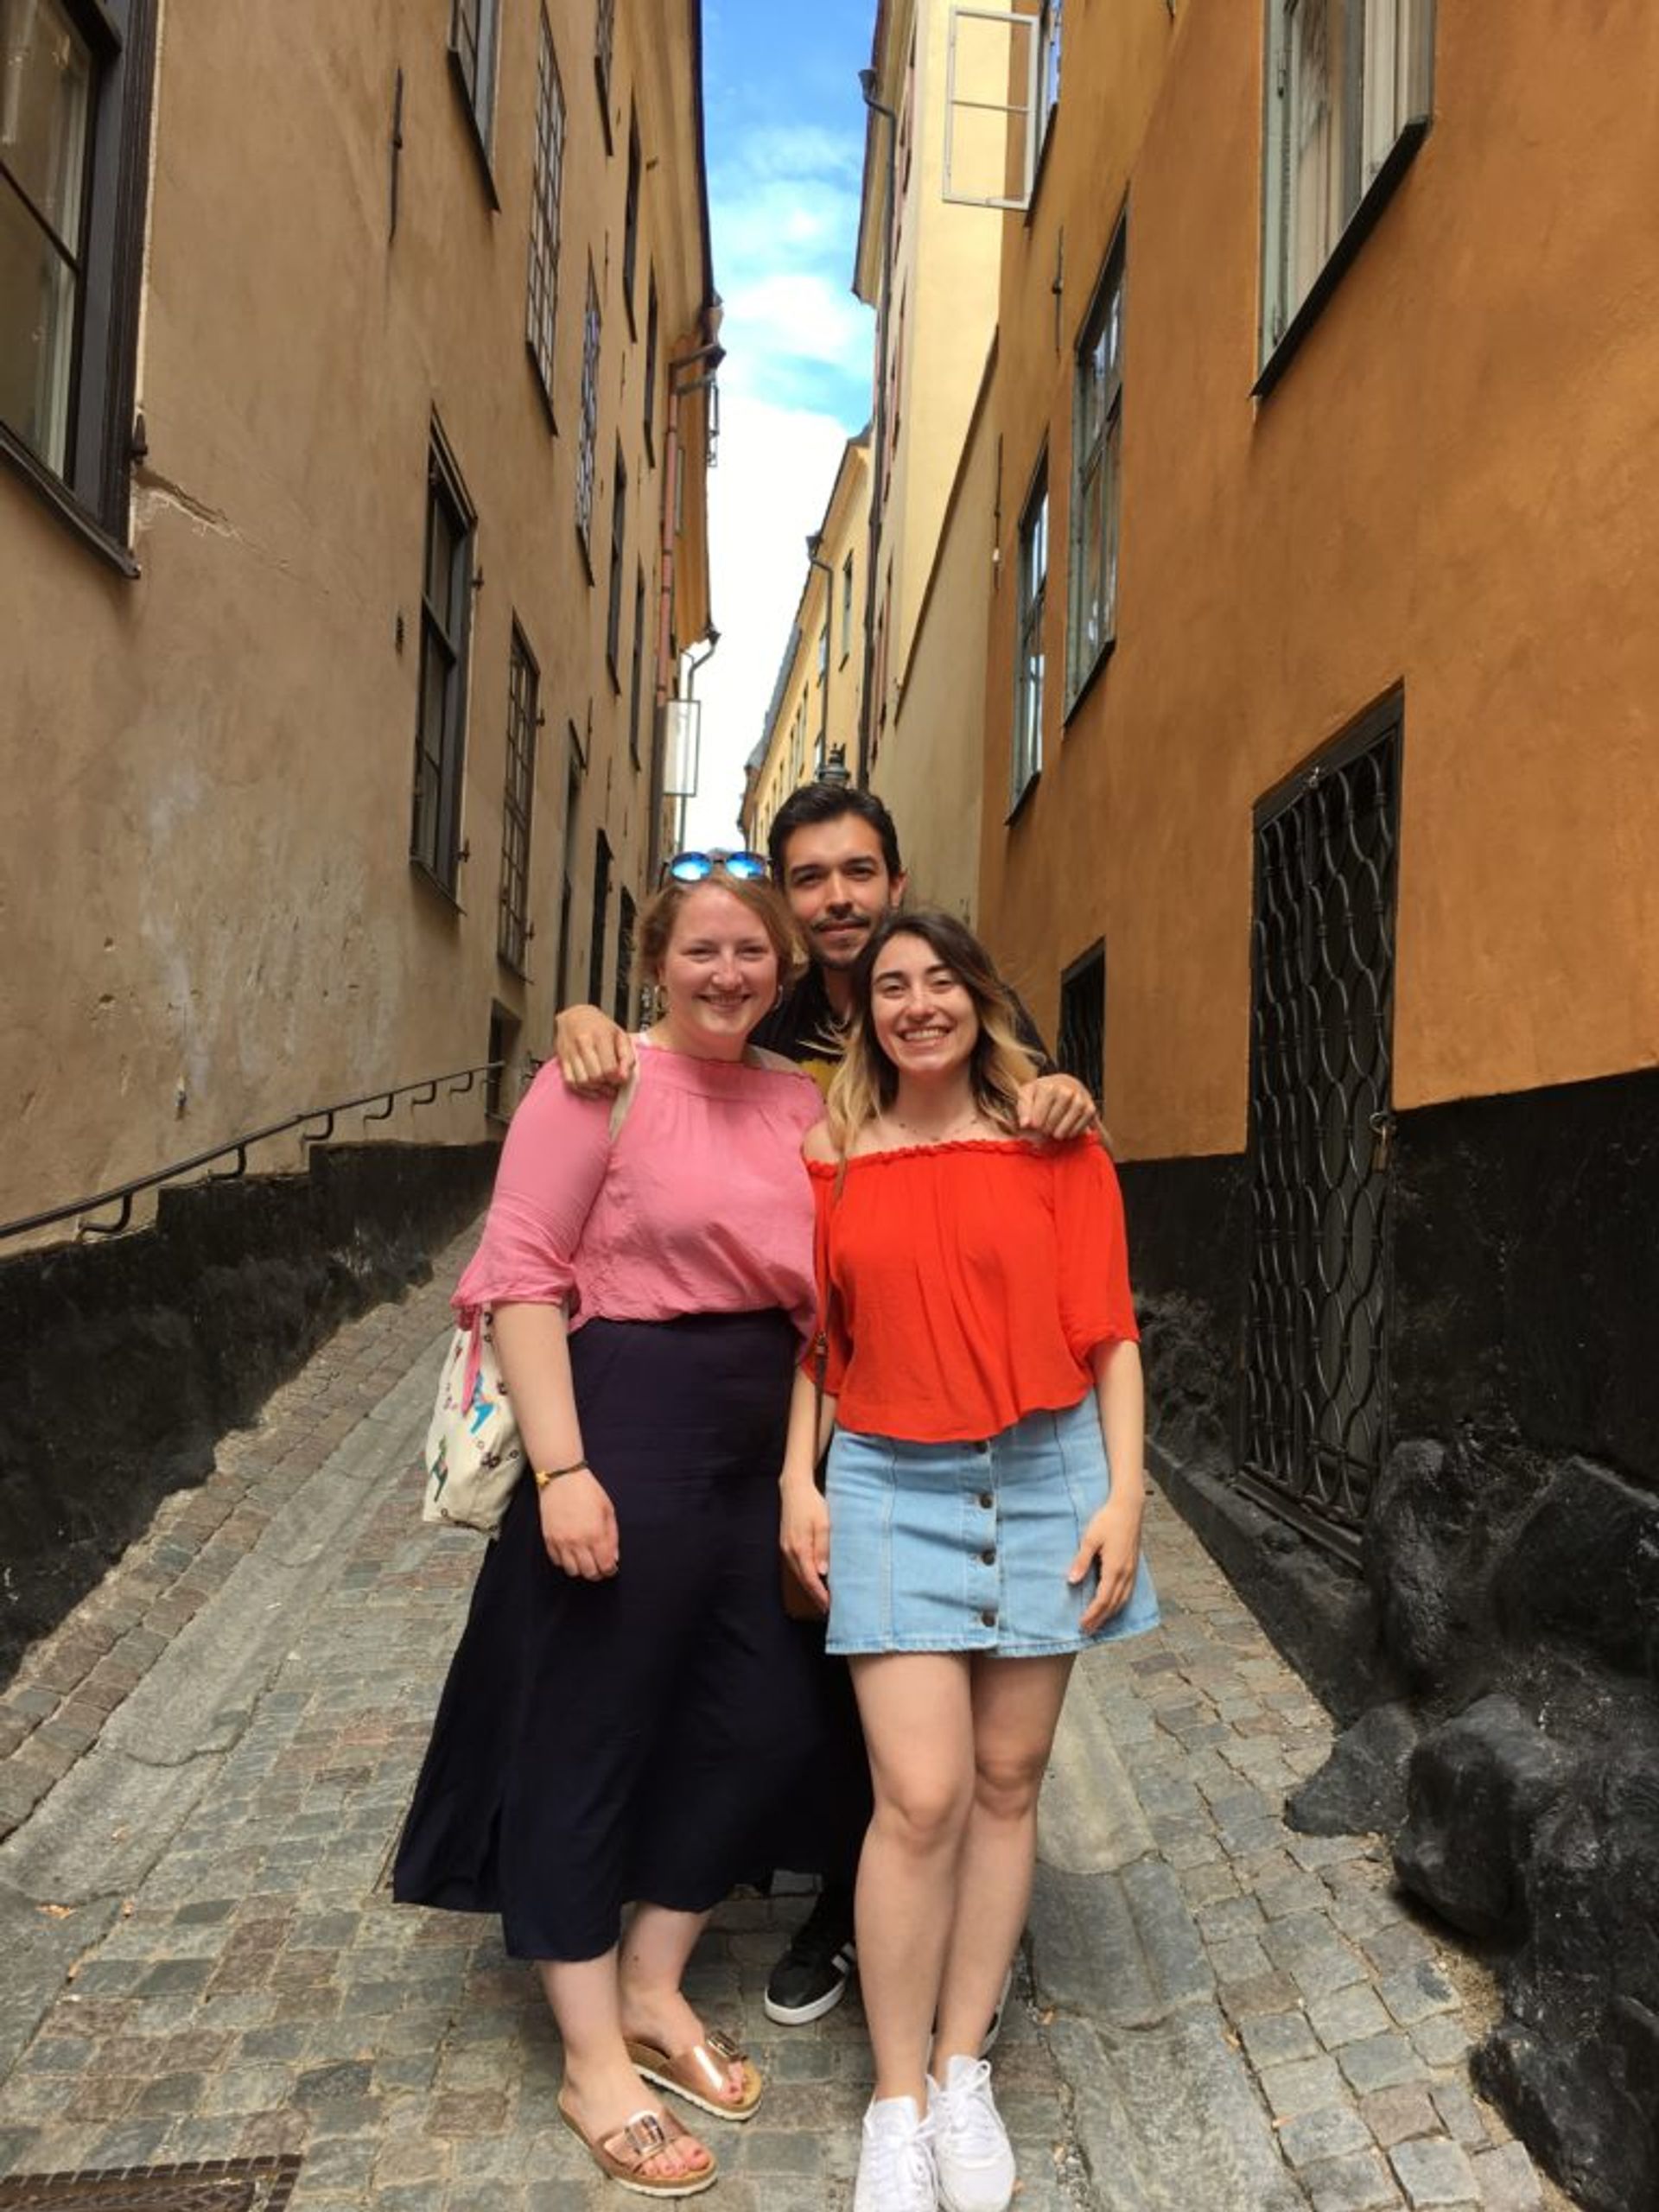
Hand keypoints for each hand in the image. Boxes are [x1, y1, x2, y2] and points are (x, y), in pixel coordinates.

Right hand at [538, 1467, 619, 1578]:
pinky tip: (571, 1553)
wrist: (562, 1478)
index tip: (611, 1568)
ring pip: (572, 1571)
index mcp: (596, 1534)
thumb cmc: (588, 1491)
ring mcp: (561, 1542)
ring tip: (585, 1560)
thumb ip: (612, 1536)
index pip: (605, 1566)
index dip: (610, 1570)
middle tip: (599, 1566)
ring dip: (581, 1569)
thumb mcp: (608, 1511)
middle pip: (589, 1573)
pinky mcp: (548, 1539)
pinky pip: (557, 1561)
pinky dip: (565, 1562)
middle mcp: (578, 1542)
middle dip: (597, 1573)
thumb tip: (614, 1558)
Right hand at [554, 1006, 636, 1094]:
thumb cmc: (599, 1026)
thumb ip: (627, 1056)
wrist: (575, 1016)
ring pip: (582, 1081)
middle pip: (595, 1076)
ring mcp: (570, 1052)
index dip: (617, 1078)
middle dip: (606, 1084)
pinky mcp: (562, 1059)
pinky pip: (570, 1082)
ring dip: (595, 1088)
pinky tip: (591, 1087)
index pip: (609, 1068)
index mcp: (600, 1036)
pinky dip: (582, 1089)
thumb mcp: (620, 1035)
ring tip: (603, 1084)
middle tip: (611, 1082)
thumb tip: (624, 1077)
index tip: (620, 1078)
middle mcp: (583, 1044)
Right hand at [780, 1480, 830, 1615]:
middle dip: (815, 1596)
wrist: (794, 1489)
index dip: (820, 1594)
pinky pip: (796, 1566)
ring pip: (799, 1574)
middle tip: (829, 1609)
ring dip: (810, 1587)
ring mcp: (786, 1548)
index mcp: (800, 1547)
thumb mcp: (824, 1524)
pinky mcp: (786, 1544)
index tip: (830, 1606)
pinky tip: (814, 1579)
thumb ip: (823, 1548)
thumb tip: (822, 1572)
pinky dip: (805, 1576)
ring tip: (823, 1598)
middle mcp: (790, 1551)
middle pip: (803, 1580)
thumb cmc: (812, 1504)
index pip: (810, 1578)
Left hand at [1016, 1073, 1097, 1140]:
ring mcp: (1080, 1098)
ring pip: (1071, 1119)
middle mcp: (1066, 1090)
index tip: (1035, 1126)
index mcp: (1048, 1087)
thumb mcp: (1028, 1094)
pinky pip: (1084, 1122)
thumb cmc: (1042, 1092)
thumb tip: (1025, 1124)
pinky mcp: (1090, 1108)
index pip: (1041, 1112)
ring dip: (1062, 1130)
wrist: (1064, 1083)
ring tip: (1055, 1134)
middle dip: (1048, 1128)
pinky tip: (1067, 1133)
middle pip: (1055, 1117)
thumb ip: (1023, 1108)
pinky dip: (1075, 1131)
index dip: (1037, 1122)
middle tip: (1045, 1131)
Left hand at [1067, 1493, 1143, 1632]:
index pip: (1103, 1599)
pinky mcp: (1133, 1566)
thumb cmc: (1108, 1520)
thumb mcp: (1090, 1539)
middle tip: (1087, 1631)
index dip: (1092, 1614)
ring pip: (1122, 1600)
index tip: (1082, 1624)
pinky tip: (1113, 1607)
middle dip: (1100, 1619)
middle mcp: (1126, 1573)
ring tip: (1098, 1624)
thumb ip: (1081, 1561)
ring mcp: (1132, 1571)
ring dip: (1110, 1614)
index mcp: (1115, 1568)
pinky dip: (1119, 1604)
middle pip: (1113, 1604)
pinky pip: (1128, 1592)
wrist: (1129, 1507)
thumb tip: (1071, 1581)